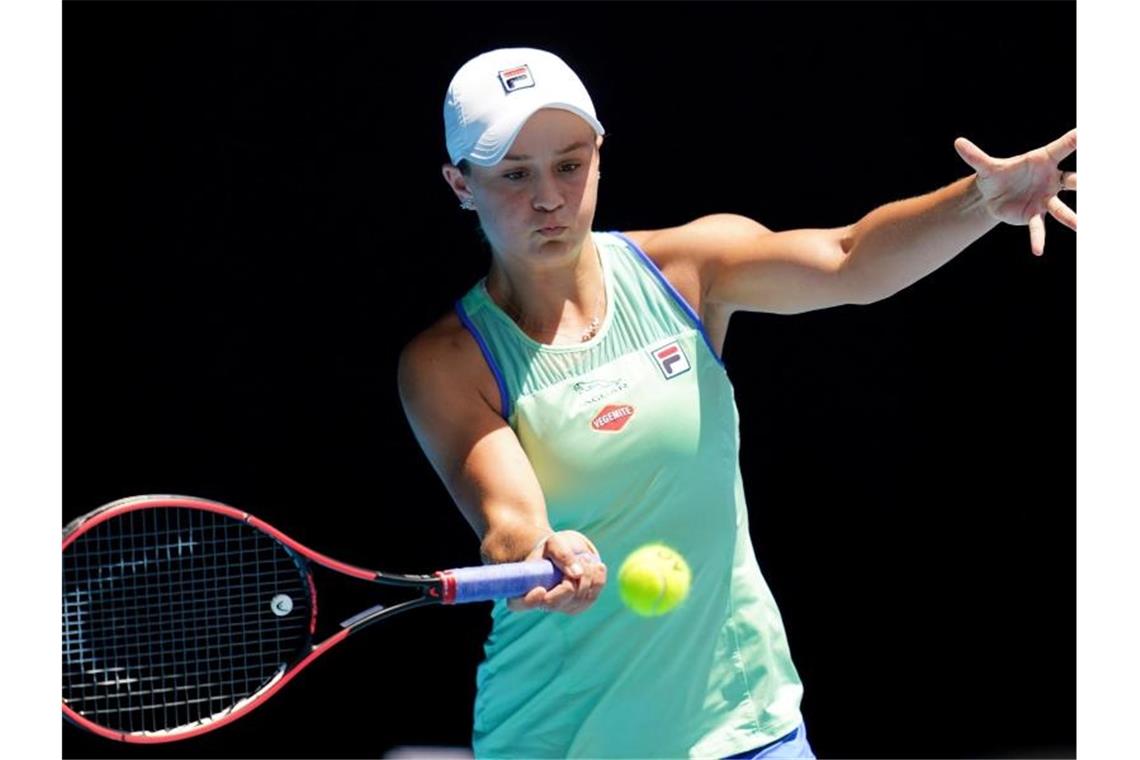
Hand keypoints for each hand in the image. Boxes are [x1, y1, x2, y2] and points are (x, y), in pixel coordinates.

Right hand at [507, 530, 606, 614]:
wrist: (566, 550)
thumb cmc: (553, 547)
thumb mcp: (554, 543)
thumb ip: (561, 554)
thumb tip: (577, 574)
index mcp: (524, 587)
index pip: (519, 604)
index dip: (529, 601)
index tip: (540, 589)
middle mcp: (541, 602)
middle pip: (554, 603)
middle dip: (568, 581)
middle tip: (577, 560)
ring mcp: (561, 607)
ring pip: (576, 598)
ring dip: (585, 574)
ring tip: (582, 557)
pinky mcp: (579, 606)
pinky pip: (592, 596)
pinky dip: (596, 578)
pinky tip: (593, 565)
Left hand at [954, 129, 1076, 255]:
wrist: (992, 196)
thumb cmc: (998, 175)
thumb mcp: (986, 167)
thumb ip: (975, 156)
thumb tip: (957, 142)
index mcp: (1043, 160)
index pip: (1062, 147)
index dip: (1075, 139)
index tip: (1087, 132)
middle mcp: (1050, 179)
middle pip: (1072, 179)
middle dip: (1081, 181)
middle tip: (1090, 182)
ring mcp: (1045, 199)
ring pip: (1060, 208)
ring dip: (1070, 217)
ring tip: (1080, 226)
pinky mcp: (1034, 215)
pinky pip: (1038, 227)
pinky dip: (1037, 238)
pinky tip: (1038, 251)